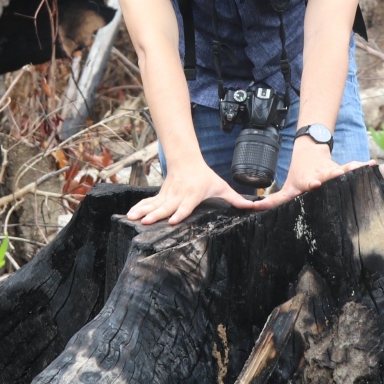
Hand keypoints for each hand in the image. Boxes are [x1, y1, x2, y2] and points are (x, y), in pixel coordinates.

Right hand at [127, 159, 255, 224]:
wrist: (186, 160)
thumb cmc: (205, 176)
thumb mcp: (221, 186)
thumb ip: (235, 198)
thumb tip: (252, 206)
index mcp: (193, 194)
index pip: (185, 205)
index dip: (179, 213)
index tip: (172, 221)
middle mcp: (178, 195)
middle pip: (167, 207)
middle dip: (156, 215)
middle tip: (146, 222)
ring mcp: (168, 195)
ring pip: (154, 204)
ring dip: (143, 211)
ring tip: (132, 218)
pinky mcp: (161, 195)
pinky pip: (149, 202)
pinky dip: (139, 208)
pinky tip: (130, 214)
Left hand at [251, 139, 371, 209]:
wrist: (309, 153)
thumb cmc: (298, 177)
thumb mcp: (286, 187)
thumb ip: (272, 200)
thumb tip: (252, 208)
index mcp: (306, 181)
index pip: (307, 183)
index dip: (310, 184)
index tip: (314, 184)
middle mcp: (320, 175)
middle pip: (327, 175)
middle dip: (332, 175)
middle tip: (338, 174)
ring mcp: (332, 171)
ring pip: (342, 170)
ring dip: (349, 169)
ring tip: (359, 167)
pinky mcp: (343, 168)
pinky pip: (354, 168)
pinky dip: (362, 166)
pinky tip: (372, 164)